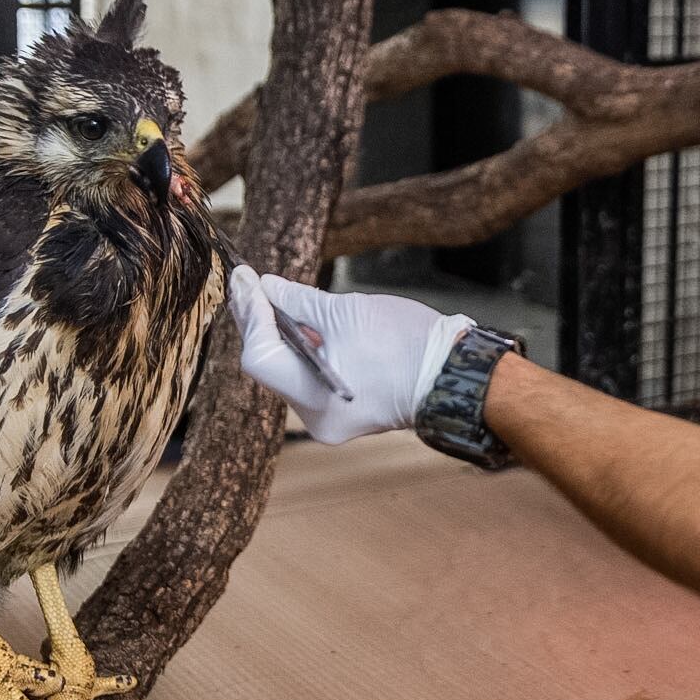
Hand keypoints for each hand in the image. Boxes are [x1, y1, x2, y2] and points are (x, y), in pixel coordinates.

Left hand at [228, 265, 473, 444]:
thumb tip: (266, 287)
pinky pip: (309, 379)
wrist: (455, 373)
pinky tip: (301, 325)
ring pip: (289, 372)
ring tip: (273, 299)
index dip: (250, 316)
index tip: (245, 280)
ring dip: (281, 336)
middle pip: (270, 366)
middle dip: (261, 324)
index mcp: (316, 397)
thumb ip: (299, 301)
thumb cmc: (408, 343)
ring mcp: (330, 418)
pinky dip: (303, 352)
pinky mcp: (343, 412)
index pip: (259, 356)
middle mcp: (316, 417)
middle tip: (250, 284)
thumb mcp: (346, 313)